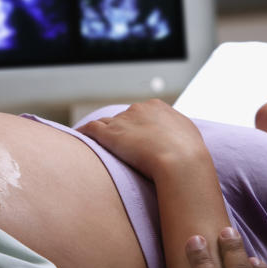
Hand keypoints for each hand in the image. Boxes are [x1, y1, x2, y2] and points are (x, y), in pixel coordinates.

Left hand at [78, 99, 207, 178]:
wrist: (181, 161)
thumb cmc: (189, 153)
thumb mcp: (188, 135)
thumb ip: (177, 131)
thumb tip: (177, 137)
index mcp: (157, 106)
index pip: (141, 114)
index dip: (137, 127)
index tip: (136, 139)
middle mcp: (138, 109)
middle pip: (123, 118)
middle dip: (120, 130)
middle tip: (119, 147)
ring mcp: (122, 121)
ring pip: (105, 123)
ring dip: (101, 133)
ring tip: (94, 143)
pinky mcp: (109, 133)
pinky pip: (90, 129)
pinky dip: (83, 133)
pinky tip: (77, 139)